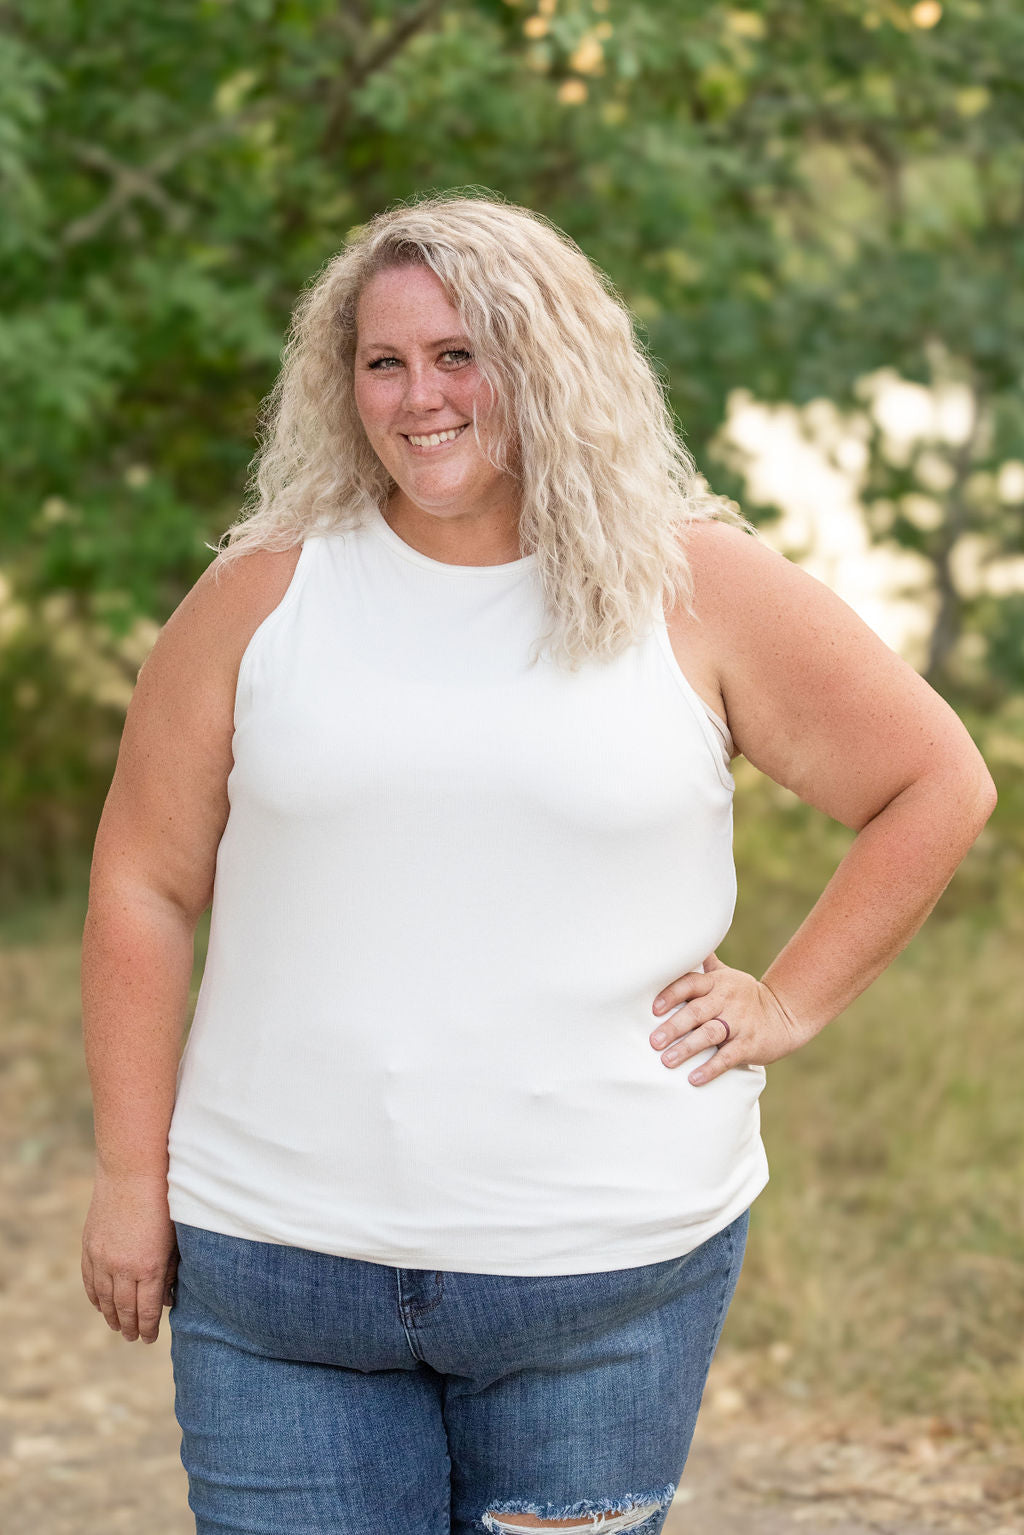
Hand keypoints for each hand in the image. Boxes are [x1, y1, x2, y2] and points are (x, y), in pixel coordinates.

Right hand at [81, 1168, 178, 1343]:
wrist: (132, 1171)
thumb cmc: (164, 1201)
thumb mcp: (175, 1239)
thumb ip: (170, 1270)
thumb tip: (167, 1298)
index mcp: (150, 1267)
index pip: (148, 1309)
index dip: (148, 1327)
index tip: (150, 1338)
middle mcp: (123, 1267)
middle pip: (124, 1309)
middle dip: (130, 1327)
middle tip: (133, 1338)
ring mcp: (103, 1258)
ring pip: (104, 1299)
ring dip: (110, 1316)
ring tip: (117, 1327)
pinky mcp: (89, 1247)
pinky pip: (89, 1281)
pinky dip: (94, 1297)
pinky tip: (100, 1305)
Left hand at [649, 950, 812, 1084]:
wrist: (785, 1015)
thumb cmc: (746, 996)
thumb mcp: (728, 976)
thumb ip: (706, 964)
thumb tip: (684, 940)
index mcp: (718, 983)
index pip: (691, 984)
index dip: (672, 995)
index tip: (654, 1009)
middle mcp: (727, 1001)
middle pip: (697, 1012)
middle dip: (674, 1026)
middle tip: (653, 1041)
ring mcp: (739, 1023)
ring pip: (710, 1034)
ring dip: (687, 1048)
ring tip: (667, 1061)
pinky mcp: (750, 1044)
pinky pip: (728, 1057)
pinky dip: (711, 1068)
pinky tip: (694, 1078)